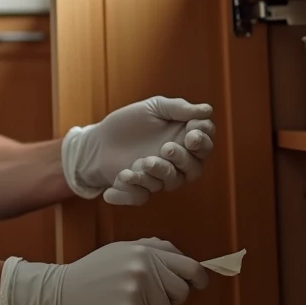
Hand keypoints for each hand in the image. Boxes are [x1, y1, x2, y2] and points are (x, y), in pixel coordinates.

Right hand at [0, 238, 207, 304]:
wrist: (60, 293)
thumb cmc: (91, 274)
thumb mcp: (120, 251)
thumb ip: (150, 249)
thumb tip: (179, 255)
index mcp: (143, 250)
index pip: (188, 264)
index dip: (198, 278)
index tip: (199, 284)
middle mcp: (143, 266)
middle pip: (181, 292)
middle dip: (167, 301)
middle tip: (144, 300)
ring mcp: (137, 289)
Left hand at [61, 96, 214, 205]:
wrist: (98, 139)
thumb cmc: (129, 122)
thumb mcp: (153, 108)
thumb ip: (178, 108)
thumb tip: (208, 110)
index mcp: (183, 141)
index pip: (204, 146)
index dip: (202, 141)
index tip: (191, 134)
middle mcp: (175, 163)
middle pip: (193, 169)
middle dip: (183, 159)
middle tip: (166, 148)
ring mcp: (158, 178)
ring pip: (170, 182)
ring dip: (159, 172)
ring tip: (144, 161)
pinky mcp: (138, 191)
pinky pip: (141, 196)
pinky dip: (132, 188)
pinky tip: (123, 175)